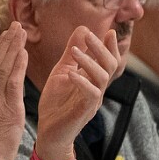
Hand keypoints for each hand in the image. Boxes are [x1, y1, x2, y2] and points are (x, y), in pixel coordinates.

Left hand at [33, 25, 117, 159]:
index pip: (109, 60)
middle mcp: (97, 89)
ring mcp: (92, 101)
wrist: (48, 131)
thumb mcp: (62, 71)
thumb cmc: (56, 102)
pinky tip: (71, 74)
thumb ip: (72, 53)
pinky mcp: (84, 111)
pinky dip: (82, 82)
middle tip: (89, 35)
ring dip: (90, 62)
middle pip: (110, 66)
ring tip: (75, 51)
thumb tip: (83, 28)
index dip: (111, 46)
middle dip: (101, 48)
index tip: (108, 31)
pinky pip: (91, 94)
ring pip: (102, 78)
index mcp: (93, 80)